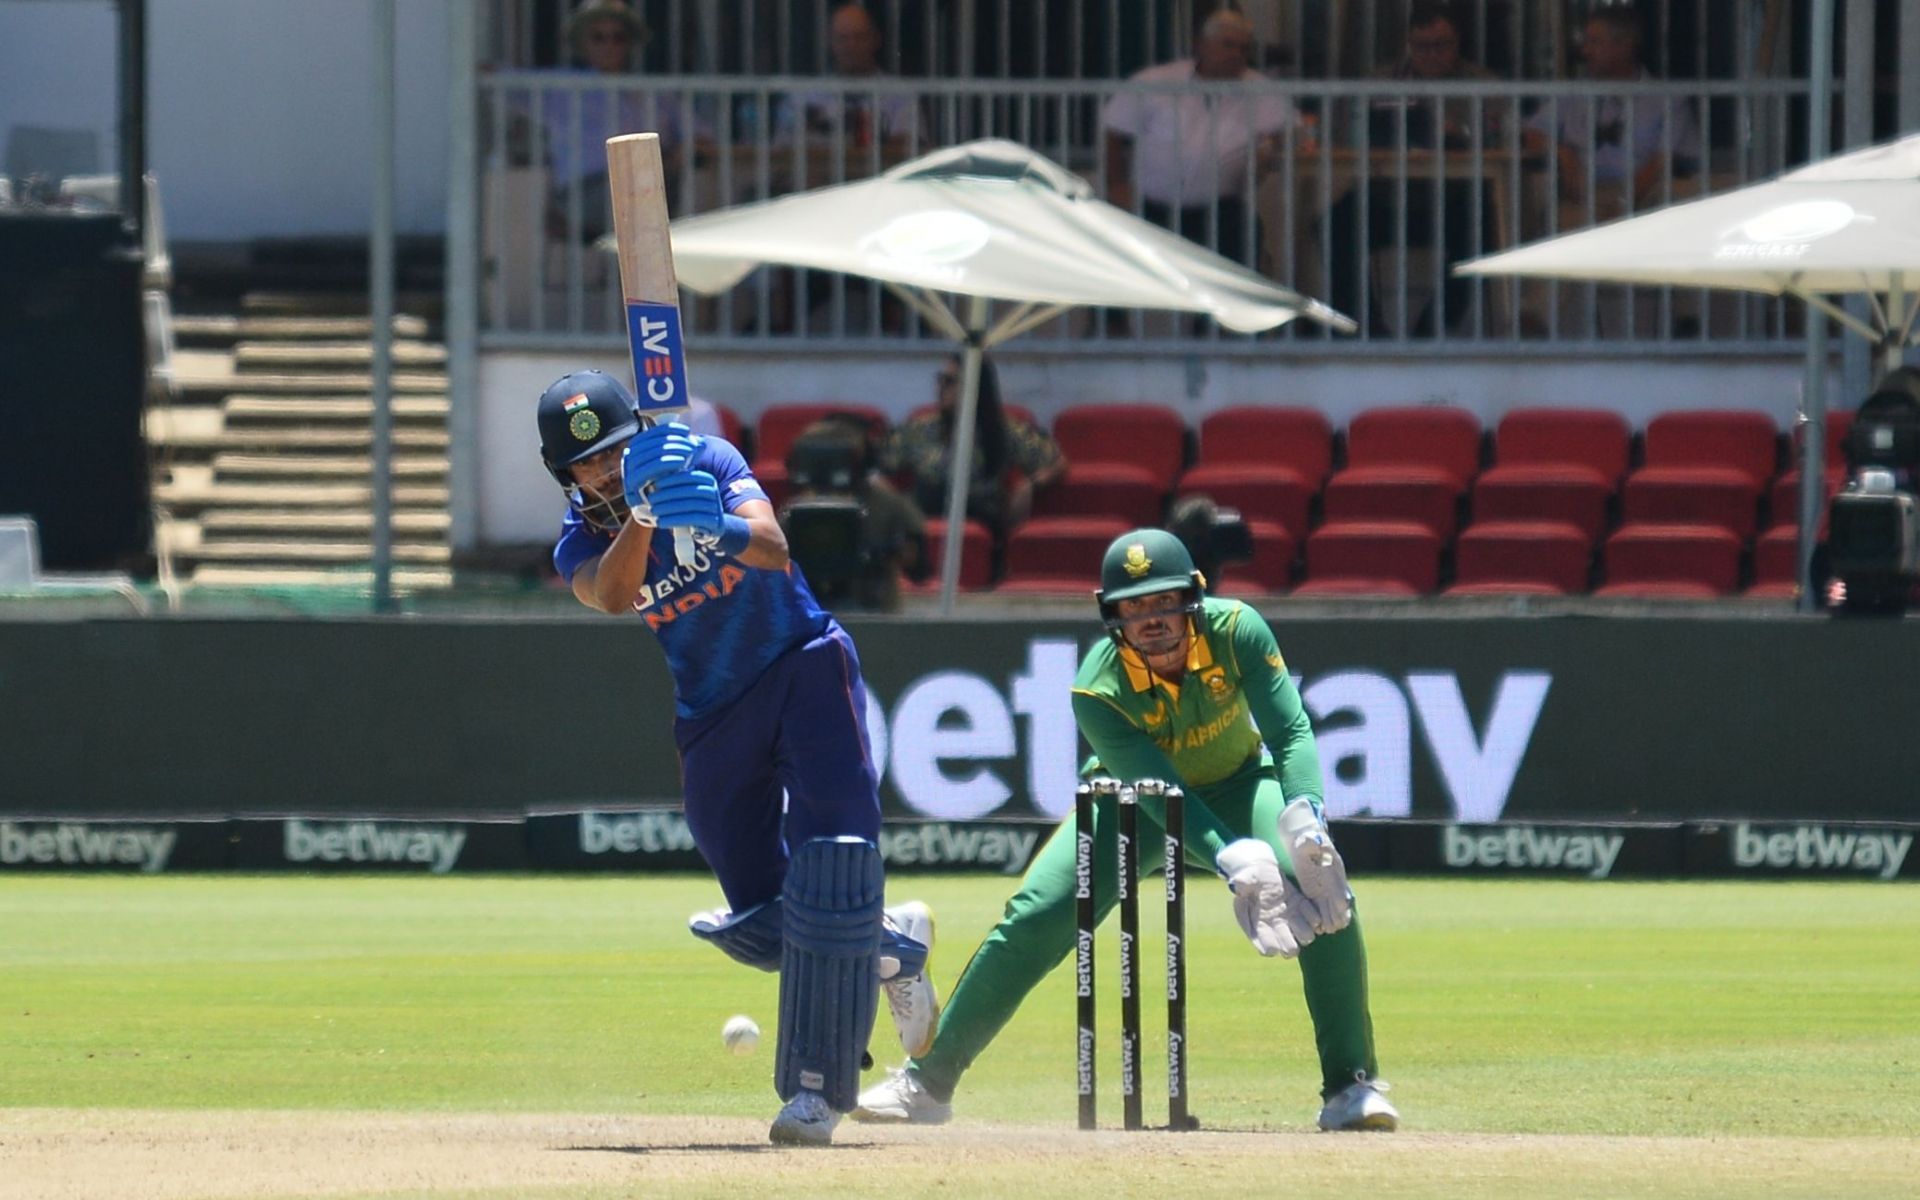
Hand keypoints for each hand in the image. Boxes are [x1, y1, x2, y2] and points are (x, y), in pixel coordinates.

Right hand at [621, 421, 701, 507]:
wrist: (660, 509)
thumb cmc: (671, 483)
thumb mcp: (677, 465)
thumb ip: (682, 452)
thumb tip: (699, 441)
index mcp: (637, 449)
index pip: (650, 435)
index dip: (668, 430)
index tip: (686, 430)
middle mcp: (628, 457)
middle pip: (648, 444)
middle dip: (672, 441)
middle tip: (691, 444)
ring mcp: (627, 471)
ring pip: (647, 455)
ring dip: (670, 450)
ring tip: (689, 452)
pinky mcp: (631, 484)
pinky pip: (645, 470)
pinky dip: (664, 462)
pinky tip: (681, 461)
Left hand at [647, 469, 724, 536]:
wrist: (711, 526)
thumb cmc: (691, 507)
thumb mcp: (685, 494)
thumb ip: (674, 486)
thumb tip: (651, 479)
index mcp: (707, 480)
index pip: (688, 476)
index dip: (671, 479)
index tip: (655, 484)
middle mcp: (713, 491)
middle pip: (688, 491)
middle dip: (667, 495)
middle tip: (650, 499)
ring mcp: (715, 506)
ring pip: (689, 505)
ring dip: (668, 508)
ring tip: (653, 511)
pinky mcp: (714, 521)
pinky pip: (692, 519)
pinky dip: (674, 520)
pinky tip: (661, 522)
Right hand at [1215, 838, 1320, 958]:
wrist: (1264, 870)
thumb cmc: (1250, 877)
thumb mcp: (1243, 880)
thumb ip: (1241, 884)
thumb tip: (1236, 885)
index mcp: (1259, 928)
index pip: (1268, 950)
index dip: (1271, 944)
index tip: (1269, 927)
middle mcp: (1277, 928)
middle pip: (1289, 951)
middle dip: (1291, 944)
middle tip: (1289, 928)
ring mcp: (1292, 920)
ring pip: (1305, 938)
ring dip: (1305, 931)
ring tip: (1297, 916)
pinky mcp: (1303, 909)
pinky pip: (1315, 921)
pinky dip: (1313, 917)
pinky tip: (1304, 905)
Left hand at [1277, 799, 1352, 934]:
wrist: (1303, 846)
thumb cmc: (1305, 841)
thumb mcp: (1307, 840)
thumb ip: (1310, 842)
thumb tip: (1315, 842)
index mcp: (1334, 867)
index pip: (1339, 882)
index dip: (1340, 893)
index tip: (1342, 905)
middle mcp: (1334, 881)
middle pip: (1339, 899)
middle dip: (1338, 912)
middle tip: (1336, 925)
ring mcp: (1327, 889)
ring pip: (1333, 908)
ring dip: (1333, 918)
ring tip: (1329, 929)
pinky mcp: (1318, 895)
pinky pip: (1324, 909)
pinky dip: (1324, 918)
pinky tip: (1322, 928)